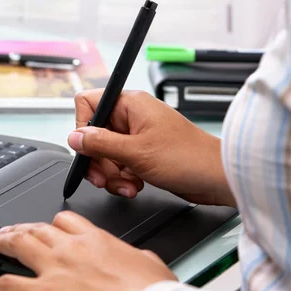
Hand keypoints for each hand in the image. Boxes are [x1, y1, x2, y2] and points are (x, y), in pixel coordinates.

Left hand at [0, 211, 176, 290]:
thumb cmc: (150, 290)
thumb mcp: (151, 263)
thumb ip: (140, 257)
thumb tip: (142, 257)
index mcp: (95, 239)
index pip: (64, 220)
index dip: (49, 223)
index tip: (43, 226)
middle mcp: (70, 247)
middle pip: (36, 229)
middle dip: (19, 229)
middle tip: (8, 232)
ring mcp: (54, 267)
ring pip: (19, 246)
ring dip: (3, 244)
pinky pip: (11, 285)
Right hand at [68, 89, 235, 206]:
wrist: (216, 178)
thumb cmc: (188, 157)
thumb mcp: (136, 152)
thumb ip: (100, 144)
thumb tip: (74, 138)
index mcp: (130, 104)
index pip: (88, 104)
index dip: (83, 128)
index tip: (87, 149)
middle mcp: (131, 117)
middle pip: (94, 135)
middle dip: (98, 161)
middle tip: (104, 178)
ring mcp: (136, 136)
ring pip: (105, 154)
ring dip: (111, 174)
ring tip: (127, 185)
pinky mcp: (142, 153)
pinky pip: (118, 164)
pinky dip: (122, 178)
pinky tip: (134, 186)